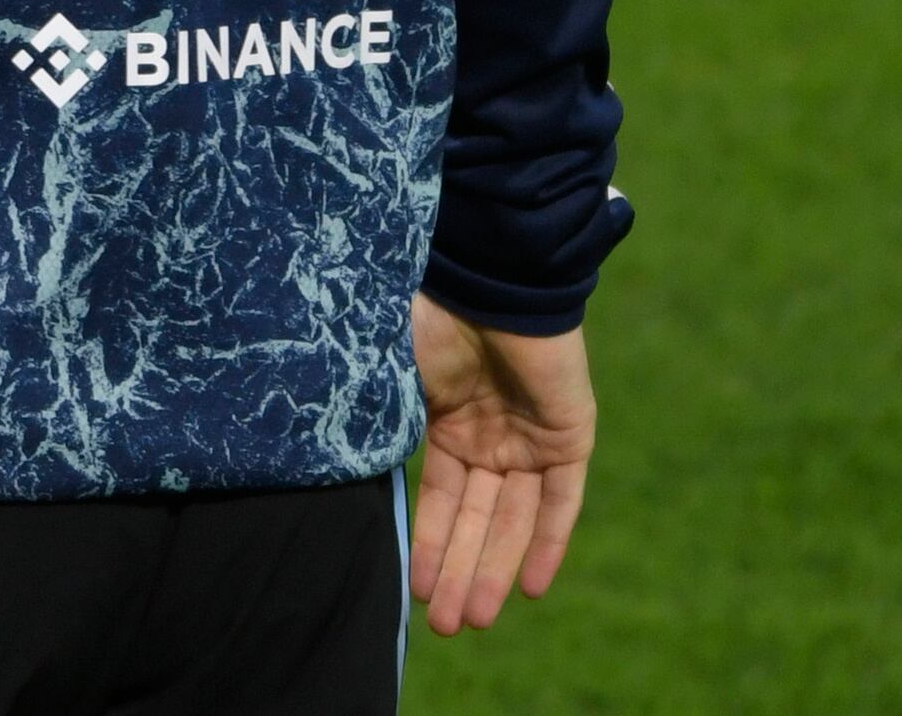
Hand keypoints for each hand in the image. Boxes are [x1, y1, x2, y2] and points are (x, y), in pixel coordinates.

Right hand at [409, 295, 593, 635]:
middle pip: (477, 520)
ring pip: (514, 520)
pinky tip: (530, 589)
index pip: (441, 500)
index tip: (414, 592)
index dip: (429, 545)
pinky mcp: (569, 435)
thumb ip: (375, 414)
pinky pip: (561, 501)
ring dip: (493, 568)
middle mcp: (489, 437)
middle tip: (443, 627)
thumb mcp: (388, 371)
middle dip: (459, 572)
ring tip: (471, 618)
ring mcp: (529, 438)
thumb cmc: (430, 313)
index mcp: (445, 420)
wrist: (490, 275)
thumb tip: (332, 459)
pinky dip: (548, 543)